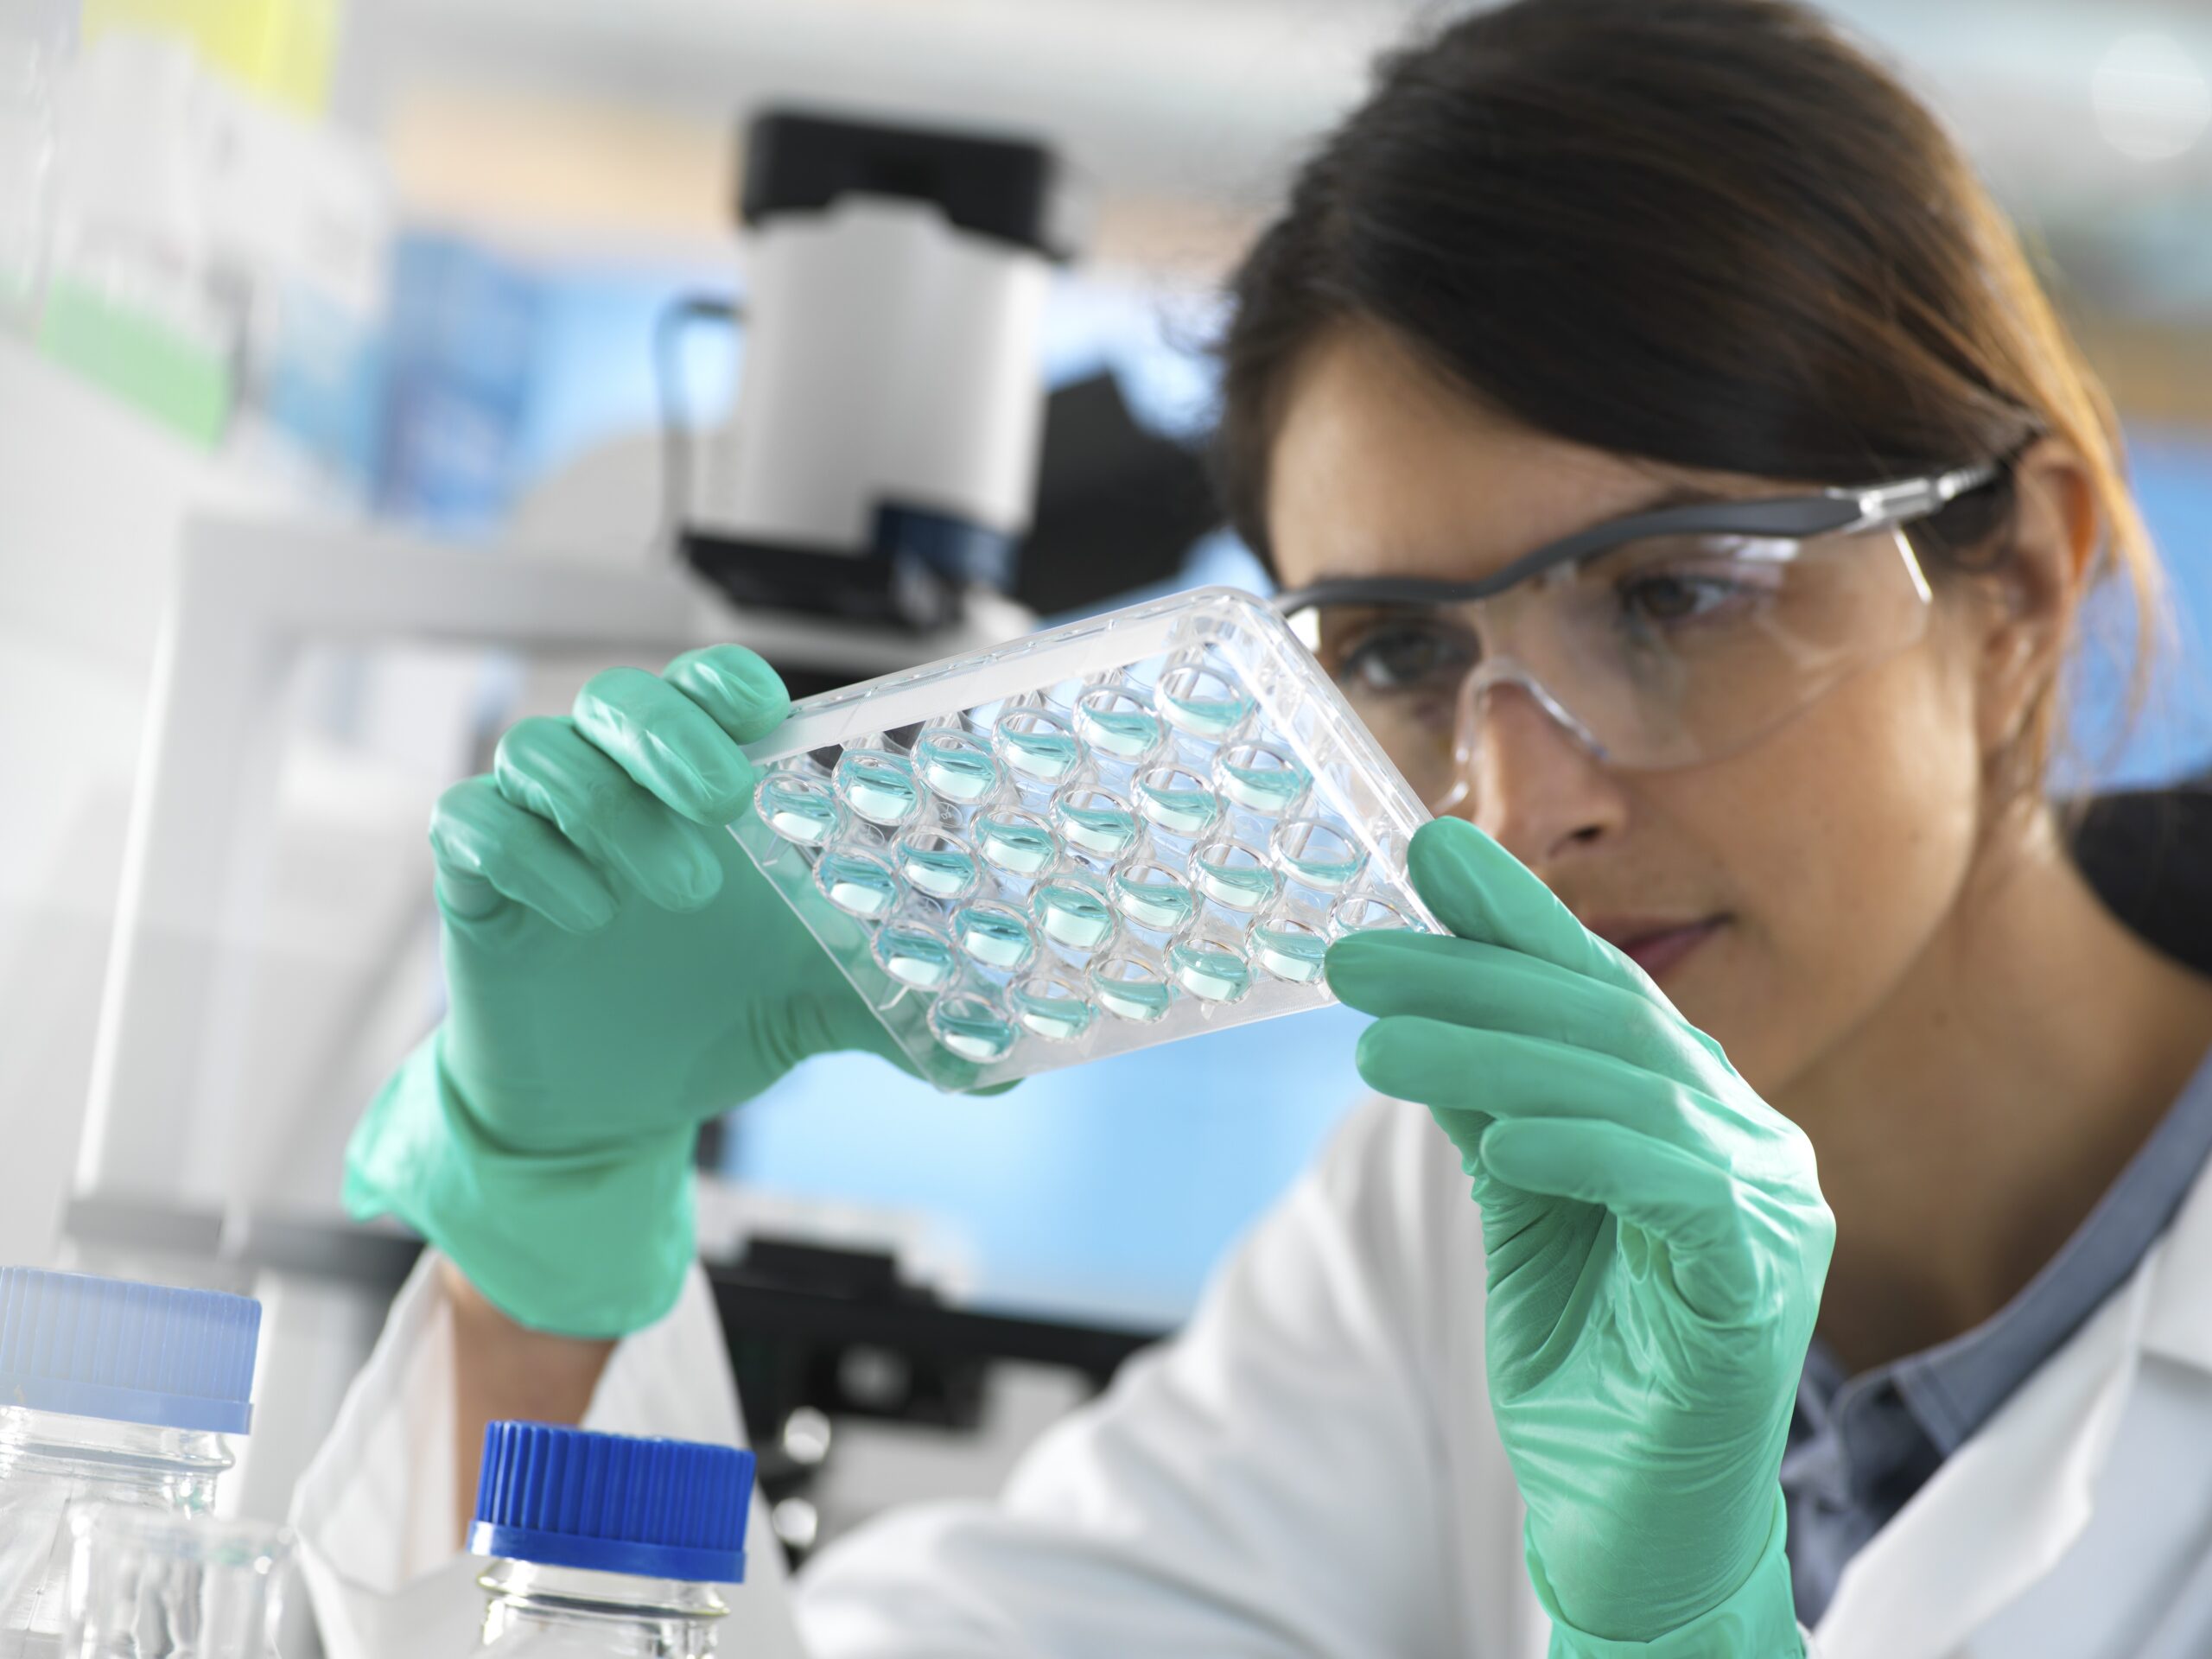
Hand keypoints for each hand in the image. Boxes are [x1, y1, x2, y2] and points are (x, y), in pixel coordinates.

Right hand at [345, 646, 906, 1336]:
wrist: (607, 1110)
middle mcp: (621, 791)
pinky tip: (584, 914)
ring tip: (681, 887)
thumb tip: (999, 1070)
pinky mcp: (476, 884)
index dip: (727, 682)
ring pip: (541, 751)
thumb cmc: (707, 1017)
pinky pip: (471, 827)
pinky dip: (525, 855)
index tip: (765, 714)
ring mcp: (543, 830)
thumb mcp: (809, 1009)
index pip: (708, 690)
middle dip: (670, 734)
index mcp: (705, 794)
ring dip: (609, 807)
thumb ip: (892, 1013)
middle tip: (723, 796)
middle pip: (620, 699)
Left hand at [1327, 817, 1830, 1654]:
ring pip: (1629, 1091)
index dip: (1515, 921)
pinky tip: (1510, 1138)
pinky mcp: (1762, 1284)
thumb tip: (1415, 1009)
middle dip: (1474, 978)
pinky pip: (1678, 1192)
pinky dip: (1592, 1153)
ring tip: (1375, 1043)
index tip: (1427, 855)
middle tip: (1358, 956)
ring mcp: (1768, 1209)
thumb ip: (1489, 1108)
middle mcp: (1744, 1141)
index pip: (1598, 991)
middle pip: (1605, 1027)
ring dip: (1496, 1057)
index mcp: (1691, 1111)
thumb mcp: (1519, 1208)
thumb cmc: (1588, 1360)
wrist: (1634, 1519)